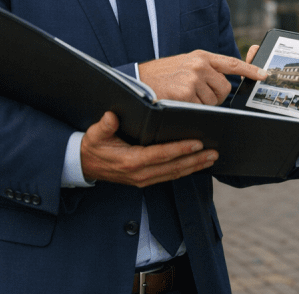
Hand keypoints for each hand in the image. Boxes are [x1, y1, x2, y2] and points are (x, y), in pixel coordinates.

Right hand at [80, 111, 217, 185]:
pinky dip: (185, 170)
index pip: (161, 155)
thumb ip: (104, 126)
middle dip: (195, 160)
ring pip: (175, 173)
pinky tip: (198, 163)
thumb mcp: (94, 134)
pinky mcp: (146, 180)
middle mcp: (140, 174)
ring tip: (212, 157)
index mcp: (131, 161)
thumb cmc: (93, 146)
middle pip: (173, 167)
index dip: (180, 149)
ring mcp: (144, 179)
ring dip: (195, 166)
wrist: (84, 166)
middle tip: (214, 151)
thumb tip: (111, 116)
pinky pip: (170, 176)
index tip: (197, 143)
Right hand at [139, 49, 265, 104]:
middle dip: (214, 96)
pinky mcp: (185, 93)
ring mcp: (192, 78)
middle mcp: (199, 65)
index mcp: (201, 56)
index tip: (264, 75)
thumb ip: (204, 69)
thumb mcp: (184, 64)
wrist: (135, 80)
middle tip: (195, 94)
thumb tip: (225, 80)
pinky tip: (178, 101)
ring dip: (201, 104)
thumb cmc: (161, 76)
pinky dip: (191, 109)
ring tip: (183, 97)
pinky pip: (200, 108)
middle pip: (224, 89)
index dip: (250, 69)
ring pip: (212, 101)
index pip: (231, 62)